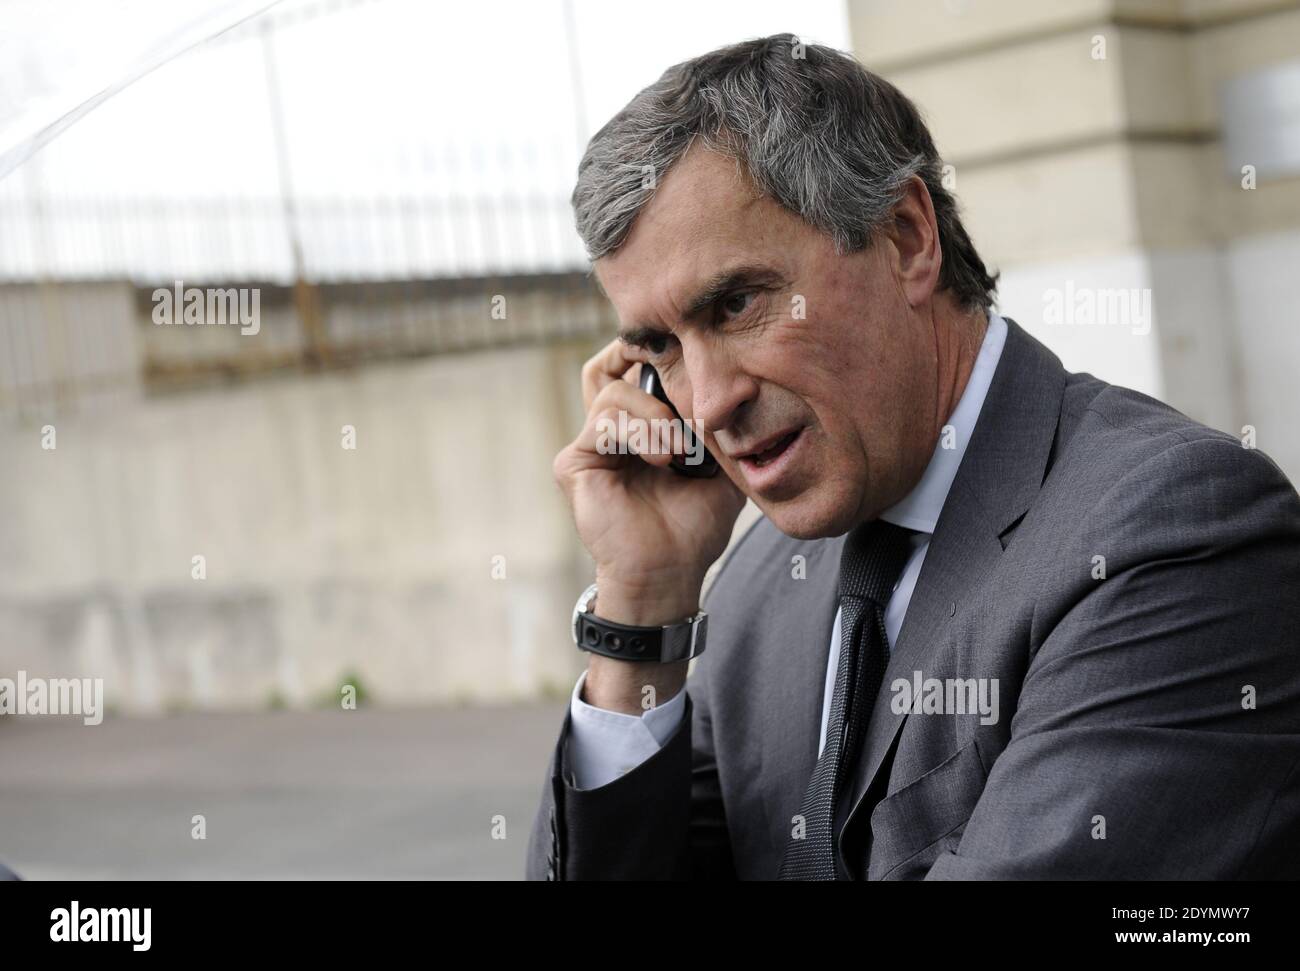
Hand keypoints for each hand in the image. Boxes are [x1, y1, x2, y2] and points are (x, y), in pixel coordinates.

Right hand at [553, 338, 745, 623]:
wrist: (670, 572)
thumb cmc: (694, 526)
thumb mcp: (720, 466)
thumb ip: (719, 425)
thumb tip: (735, 384)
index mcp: (639, 427)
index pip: (634, 367)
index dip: (657, 351)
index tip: (694, 353)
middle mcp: (609, 430)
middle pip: (607, 364)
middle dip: (644, 357)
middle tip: (678, 370)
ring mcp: (589, 445)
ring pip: (613, 392)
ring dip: (655, 414)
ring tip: (679, 448)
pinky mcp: (574, 463)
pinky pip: (603, 422)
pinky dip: (639, 433)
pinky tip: (662, 459)